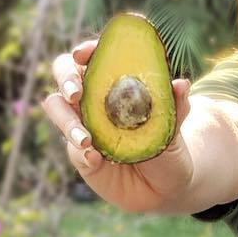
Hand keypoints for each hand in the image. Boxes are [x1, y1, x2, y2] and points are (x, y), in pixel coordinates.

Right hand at [41, 37, 193, 213]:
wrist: (162, 187)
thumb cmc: (167, 148)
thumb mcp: (173, 126)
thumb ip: (175, 105)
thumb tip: (181, 84)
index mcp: (115, 80)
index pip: (96, 55)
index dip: (87, 49)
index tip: (85, 54)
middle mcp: (94, 95)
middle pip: (64, 72)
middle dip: (66, 78)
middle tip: (77, 94)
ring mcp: (82, 121)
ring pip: (56, 107)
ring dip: (66, 120)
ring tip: (87, 140)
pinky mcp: (77, 150)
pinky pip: (70, 145)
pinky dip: (81, 150)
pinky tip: (96, 159)